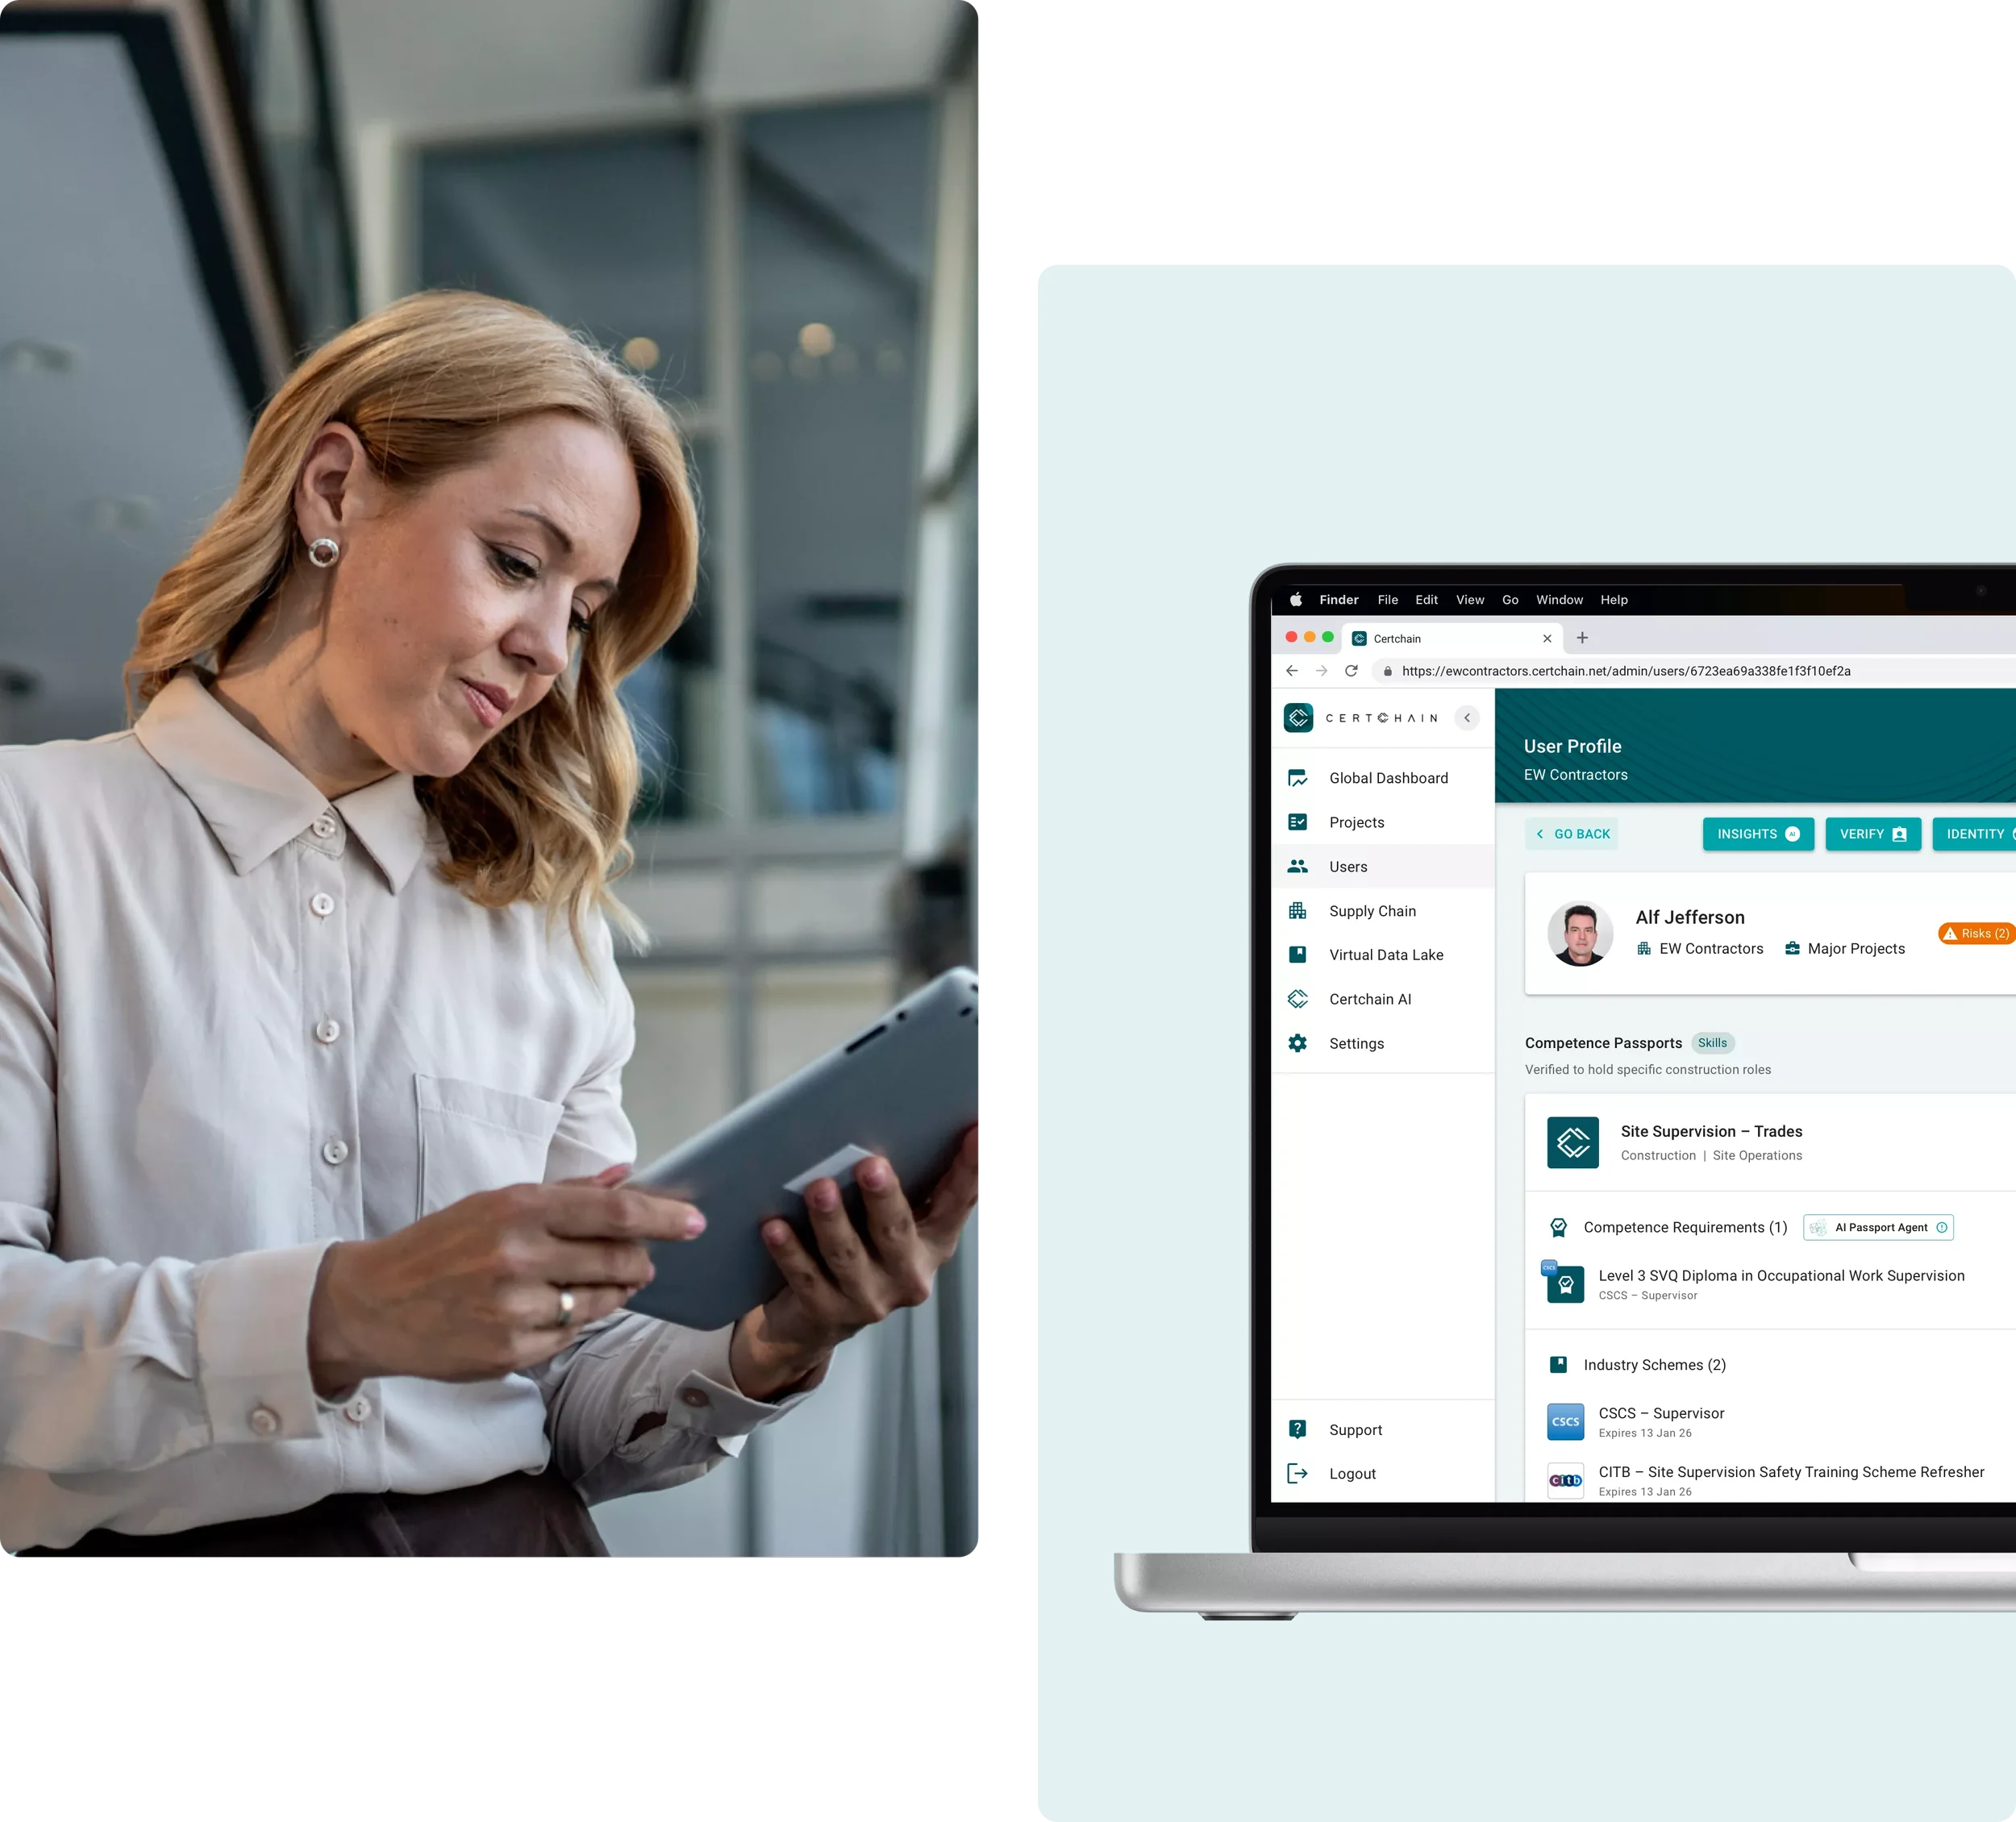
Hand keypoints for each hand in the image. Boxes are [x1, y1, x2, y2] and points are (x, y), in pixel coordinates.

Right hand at [306, 1163, 701, 1396]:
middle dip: (640, 1260)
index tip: (695, 1221)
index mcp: (518, 1209)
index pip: (614, 1212)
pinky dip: (571, 1323)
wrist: (371, 1305)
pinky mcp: (508, 1351)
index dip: (664, 1217)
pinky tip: (547, 1310)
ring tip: (591, 1282)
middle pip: (619, 1259)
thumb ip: (565, 1193)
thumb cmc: (438, 1247)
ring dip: (613, 1292)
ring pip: (601, 1302)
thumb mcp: (494, 1204)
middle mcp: (519, 1257)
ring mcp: (514, 1308)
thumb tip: (625, 1176)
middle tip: (640, 1259)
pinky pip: (569, 1336)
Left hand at [730, 1124, 979, 1398]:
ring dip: (831, 1220)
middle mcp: (908, 1274)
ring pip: (847, 1255)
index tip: (975, 1131)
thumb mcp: (888, 1216)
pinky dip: (790, 1250)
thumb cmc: (860, 1245)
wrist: (816, 1316)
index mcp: (933, 1241)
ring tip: (818, 1188)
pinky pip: (806, 1277)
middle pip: (896, 1232)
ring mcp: (869, 1298)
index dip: (969, 1167)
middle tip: (870, 1164)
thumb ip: (900, 1178)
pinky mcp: (828, 1313)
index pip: (957, 1200)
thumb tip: (892, 1114)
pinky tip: (774, 1227)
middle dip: (883, 1198)